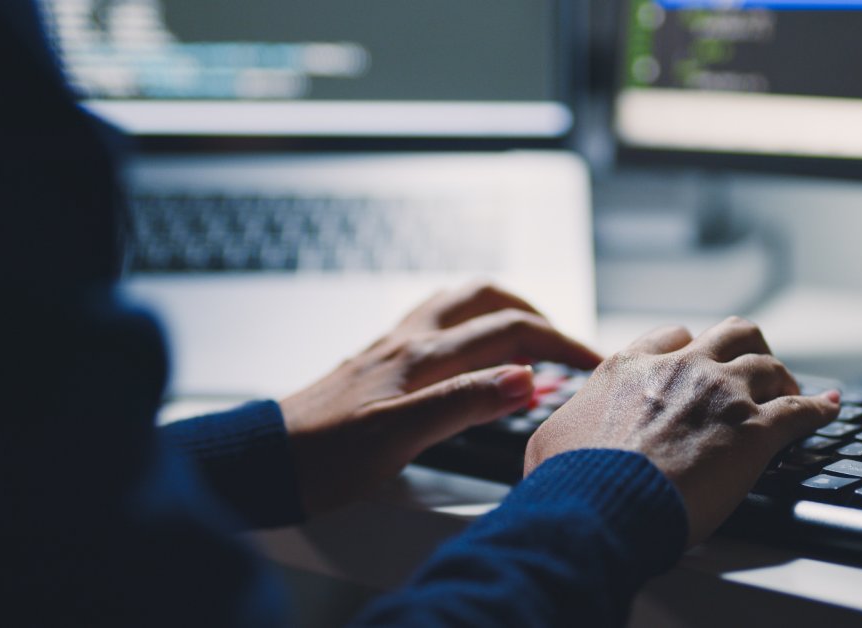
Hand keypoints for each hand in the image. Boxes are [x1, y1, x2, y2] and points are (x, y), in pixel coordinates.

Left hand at [280, 281, 601, 514]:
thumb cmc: (323, 457)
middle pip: (487, 298)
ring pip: (459, 302)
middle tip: (565, 345)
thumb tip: (525, 377)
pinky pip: (436, 322)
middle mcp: (409, 341)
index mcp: (422, 357)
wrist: (266, 461)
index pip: (510, 331)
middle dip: (537, 313)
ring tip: (529, 337)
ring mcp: (392, 347)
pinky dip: (469, 325)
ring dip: (502, 309)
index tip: (595, 362)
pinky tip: (470, 352)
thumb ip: (463, 404)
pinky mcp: (379, 361)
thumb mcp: (398, 438)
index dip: (561, 343)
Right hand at [524, 318, 838, 545]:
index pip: (672, 336)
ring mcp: (722, 396)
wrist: (602, 504)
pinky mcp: (755, 432)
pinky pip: (801, 410)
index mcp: (631, 368)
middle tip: (752, 370)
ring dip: (783, 377)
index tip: (697, 359)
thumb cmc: (571, 480)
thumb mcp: (549, 440)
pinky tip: (829, 410)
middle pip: (732, 333)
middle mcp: (681, 369)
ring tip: (791, 391)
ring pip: (769, 364)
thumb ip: (568, 425)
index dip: (690, 346)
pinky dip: (820, 408)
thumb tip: (559, 441)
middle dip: (746, 348)